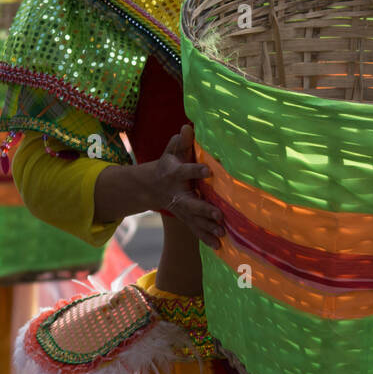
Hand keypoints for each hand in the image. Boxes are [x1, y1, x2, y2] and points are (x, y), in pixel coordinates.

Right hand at [136, 125, 223, 249]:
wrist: (151, 186)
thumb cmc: (168, 164)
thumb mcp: (172, 151)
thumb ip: (181, 142)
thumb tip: (187, 127)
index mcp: (175, 174)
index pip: (186, 171)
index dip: (196, 170)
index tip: (209, 170)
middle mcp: (177, 193)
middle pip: (191, 203)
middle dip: (204, 210)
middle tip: (219, 215)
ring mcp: (181, 208)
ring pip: (194, 220)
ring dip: (207, 228)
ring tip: (222, 234)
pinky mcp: (185, 217)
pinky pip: (195, 229)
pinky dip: (206, 238)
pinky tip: (218, 247)